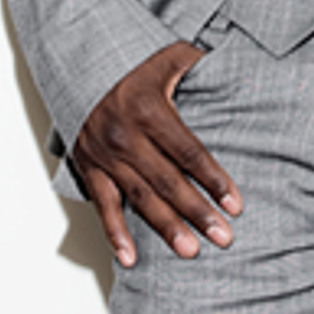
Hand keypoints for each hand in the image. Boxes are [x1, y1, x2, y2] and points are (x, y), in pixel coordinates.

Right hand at [72, 42, 241, 267]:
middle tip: (223, 236)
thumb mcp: (169, 55)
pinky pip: (103, 205)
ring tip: (190, 251)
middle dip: (198, 211)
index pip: (189, 152)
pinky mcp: (88, 165)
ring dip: (166, 227)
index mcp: (150, 109)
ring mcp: (105, 154)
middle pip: (168, 181)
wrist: (77, 62)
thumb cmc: (132, 62)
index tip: (235, 204)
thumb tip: (236, 65)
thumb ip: (201, 64)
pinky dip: (115, 233)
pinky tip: (130, 257)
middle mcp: (126, 135)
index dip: (214, 180)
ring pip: (140, 197)